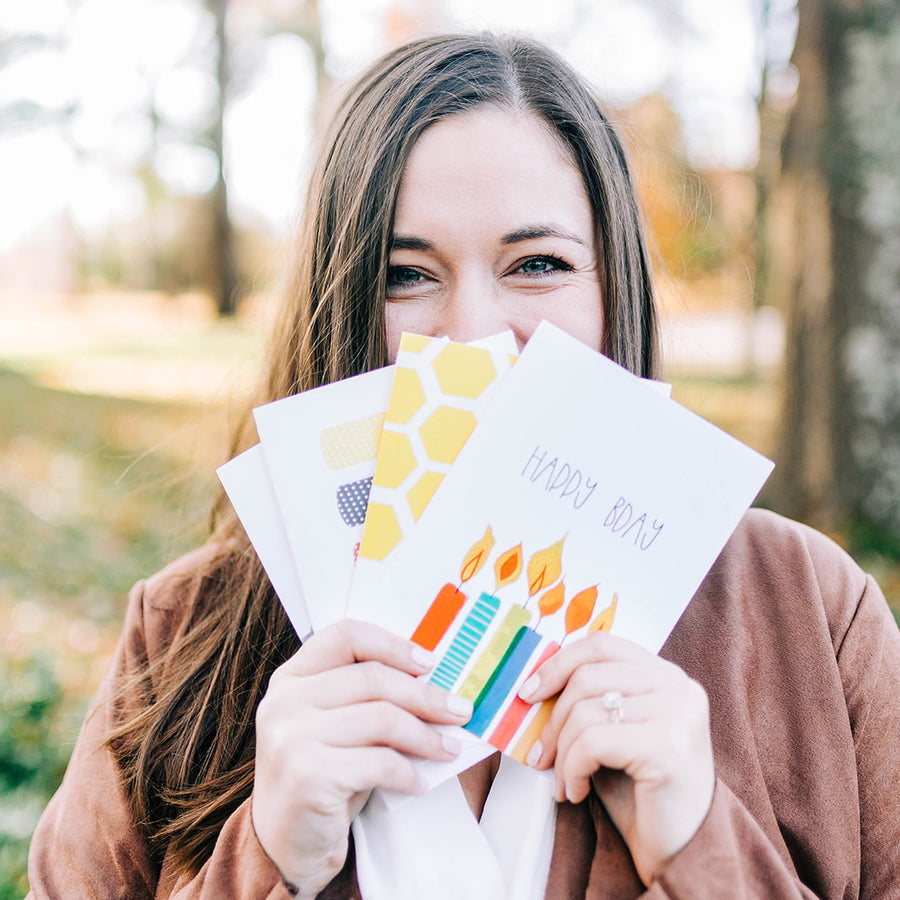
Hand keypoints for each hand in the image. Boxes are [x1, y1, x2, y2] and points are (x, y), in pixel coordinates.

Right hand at [252, 619, 472, 898]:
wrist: (286, 846)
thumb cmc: (325, 776)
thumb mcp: (337, 726)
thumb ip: (368, 697)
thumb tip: (438, 682)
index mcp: (291, 678)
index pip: (346, 635)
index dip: (393, 644)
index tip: (430, 663)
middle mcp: (284, 701)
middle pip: (374, 678)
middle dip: (426, 696)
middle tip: (460, 712)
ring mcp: (291, 737)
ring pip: (382, 717)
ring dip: (425, 736)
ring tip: (447, 750)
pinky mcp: (307, 776)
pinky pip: (379, 762)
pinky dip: (408, 772)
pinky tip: (418, 782)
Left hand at [518, 631, 714, 886]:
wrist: (683, 851)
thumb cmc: (642, 792)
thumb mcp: (616, 733)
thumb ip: (592, 701)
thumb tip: (532, 685)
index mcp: (666, 675)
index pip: (601, 645)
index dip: (558, 664)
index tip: (528, 692)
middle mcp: (678, 687)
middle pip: (586, 677)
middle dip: (552, 719)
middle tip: (538, 755)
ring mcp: (677, 714)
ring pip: (585, 711)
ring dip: (561, 753)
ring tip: (563, 783)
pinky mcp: (666, 746)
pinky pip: (592, 743)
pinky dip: (572, 769)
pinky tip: (577, 792)